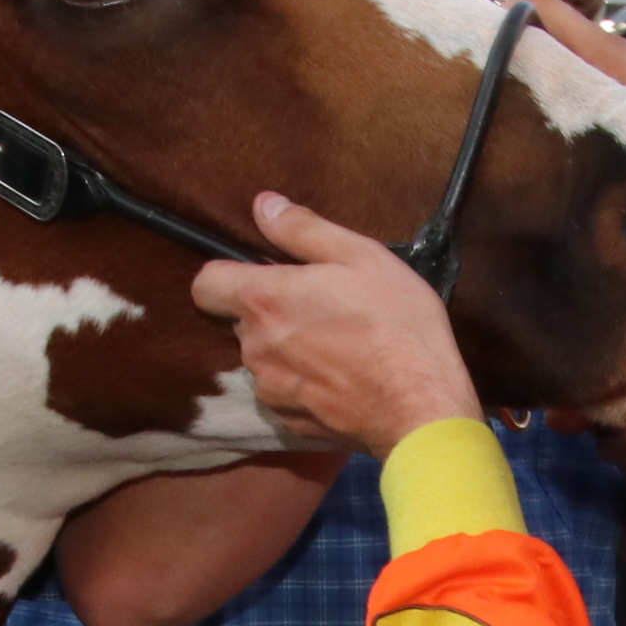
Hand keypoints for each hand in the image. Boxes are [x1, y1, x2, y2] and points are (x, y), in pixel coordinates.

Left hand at [191, 194, 480, 457]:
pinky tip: (343, 376)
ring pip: (264, 357)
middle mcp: (255, 346)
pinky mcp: (288, 420)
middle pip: (242, 320)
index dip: (227, 275)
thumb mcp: (361, 257)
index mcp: (265, 300)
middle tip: (324, 305)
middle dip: (273, 311)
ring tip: (339, 344)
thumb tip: (264, 205)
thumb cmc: (396, 325)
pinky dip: (304, 382)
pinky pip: (284, 391)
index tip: (262, 274)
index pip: (205, 284)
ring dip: (289, 348)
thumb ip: (303, 229)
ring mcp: (270, 388)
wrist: (419, 406)